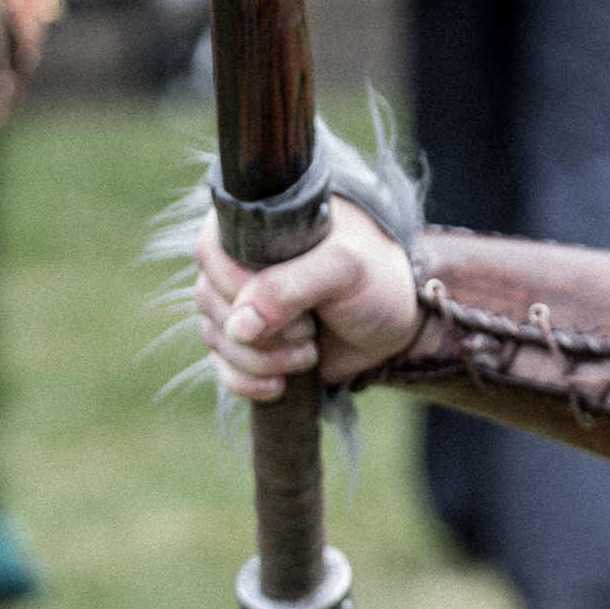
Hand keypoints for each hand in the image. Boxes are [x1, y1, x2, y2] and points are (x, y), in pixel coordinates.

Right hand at [194, 196, 419, 399]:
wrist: (400, 321)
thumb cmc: (377, 276)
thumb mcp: (344, 268)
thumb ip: (289, 288)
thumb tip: (236, 327)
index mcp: (259, 224)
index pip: (211, 250)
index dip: (237, 286)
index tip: (288, 305)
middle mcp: (241, 260)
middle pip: (210, 300)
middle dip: (260, 329)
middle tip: (310, 330)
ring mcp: (242, 302)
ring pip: (216, 337)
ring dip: (259, 359)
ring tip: (309, 353)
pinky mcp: (250, 341)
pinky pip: (222, 366)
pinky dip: (246, 381)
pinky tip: (281, 384)